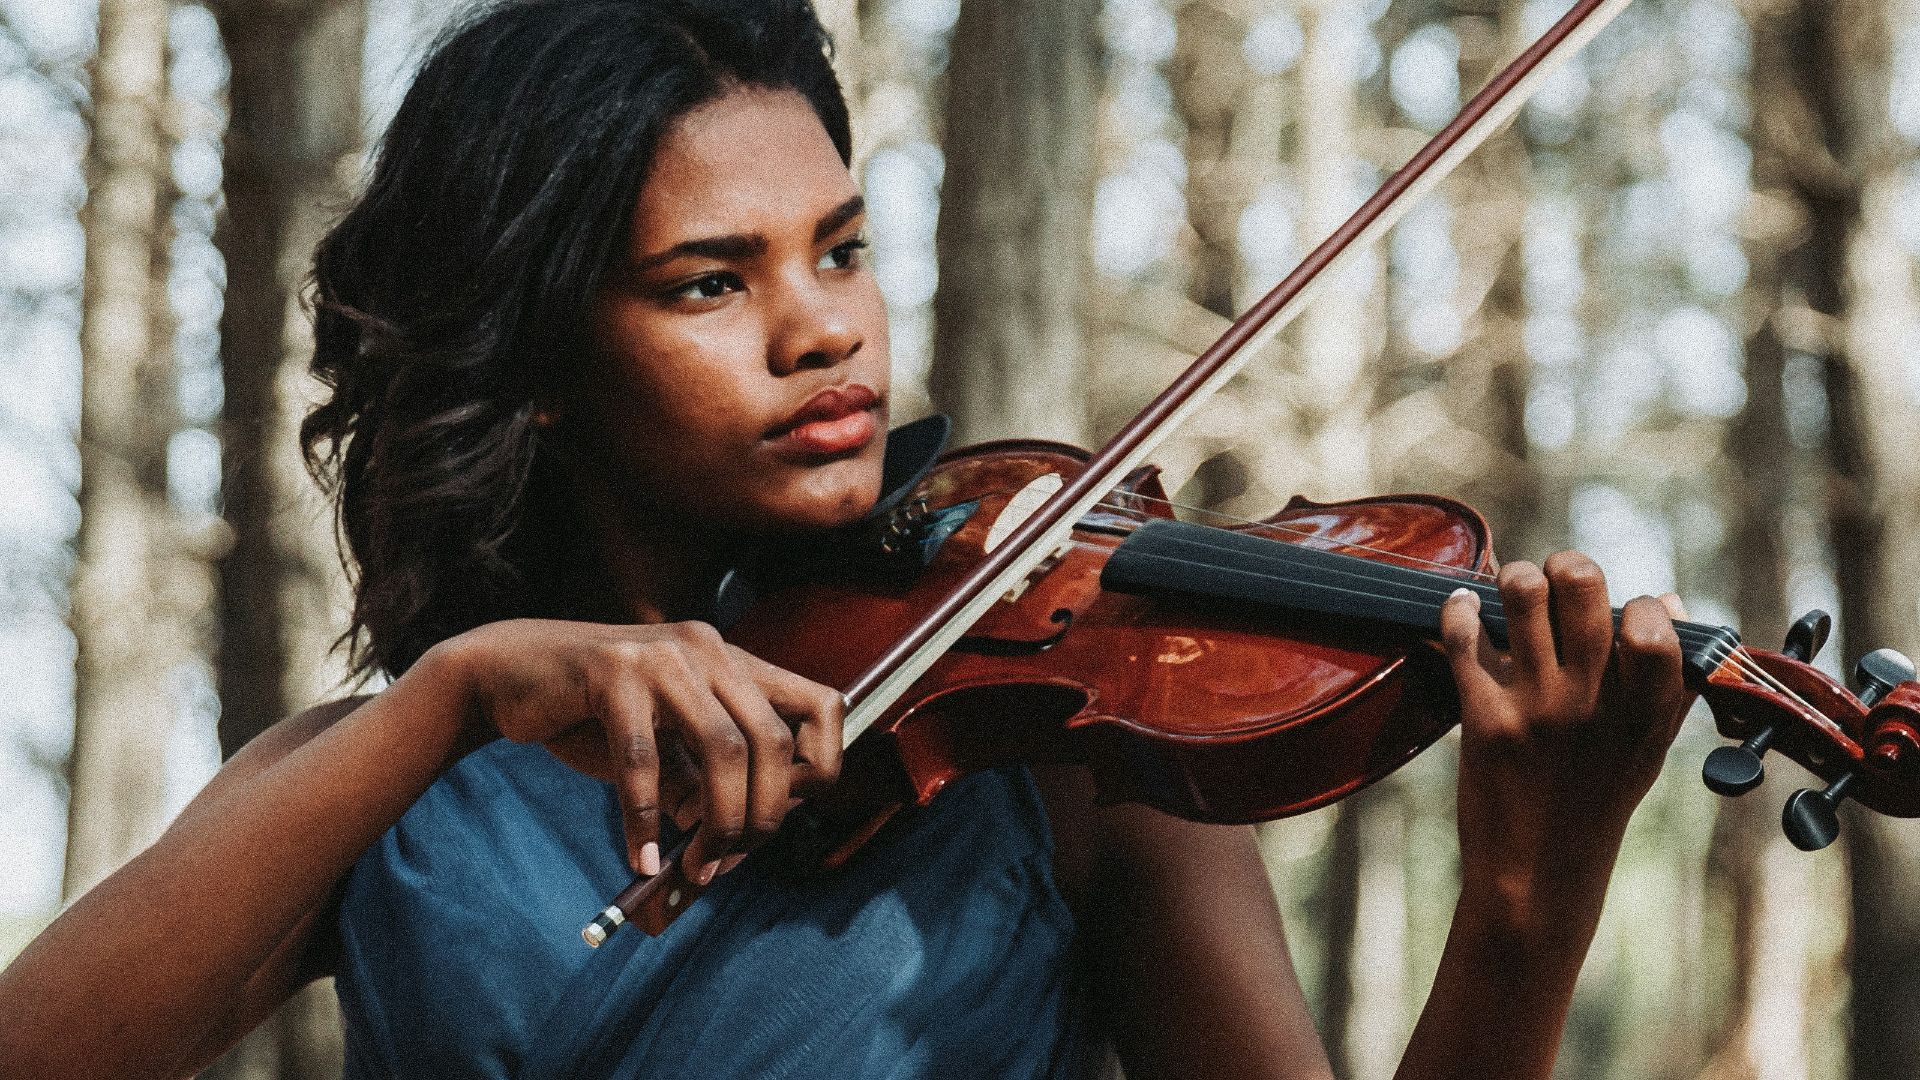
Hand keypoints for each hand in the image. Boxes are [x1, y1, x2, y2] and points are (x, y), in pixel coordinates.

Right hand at [429, 619, 842, 881]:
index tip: (779, 814)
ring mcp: (663, 655)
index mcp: (734, 662)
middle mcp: (710, 649)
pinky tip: (640, 858)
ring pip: (723, 750)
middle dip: (760, 817)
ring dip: (716, 823)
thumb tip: (740, 842)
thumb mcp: (667, 748)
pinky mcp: (611, 671)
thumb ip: (707, 780)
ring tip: (693, 867)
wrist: (509, 674)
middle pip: (774, 742)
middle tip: (726, 861)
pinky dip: (645, 820)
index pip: (824, 706)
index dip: (819, 768)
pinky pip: (643, 760)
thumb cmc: (594, 717)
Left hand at [1437, 553, 1692, 923]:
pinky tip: (1462, 604)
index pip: (1654, 622)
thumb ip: (1667, 681)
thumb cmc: (1594, 804)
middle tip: (1558, 577)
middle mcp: (1592, 702)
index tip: (1625, 614)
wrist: (1536, 874)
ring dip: (1515, 578)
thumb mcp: (1647, 749)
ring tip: (1514, 588)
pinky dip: (1459, 607)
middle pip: (1582, 586)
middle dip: (1568, 566)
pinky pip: (1465, 636)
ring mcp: (1536, 707)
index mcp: (1643, 711)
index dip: (1640, 603)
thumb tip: (1670, 600)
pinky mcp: (1484, 718)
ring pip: (1521, 595)